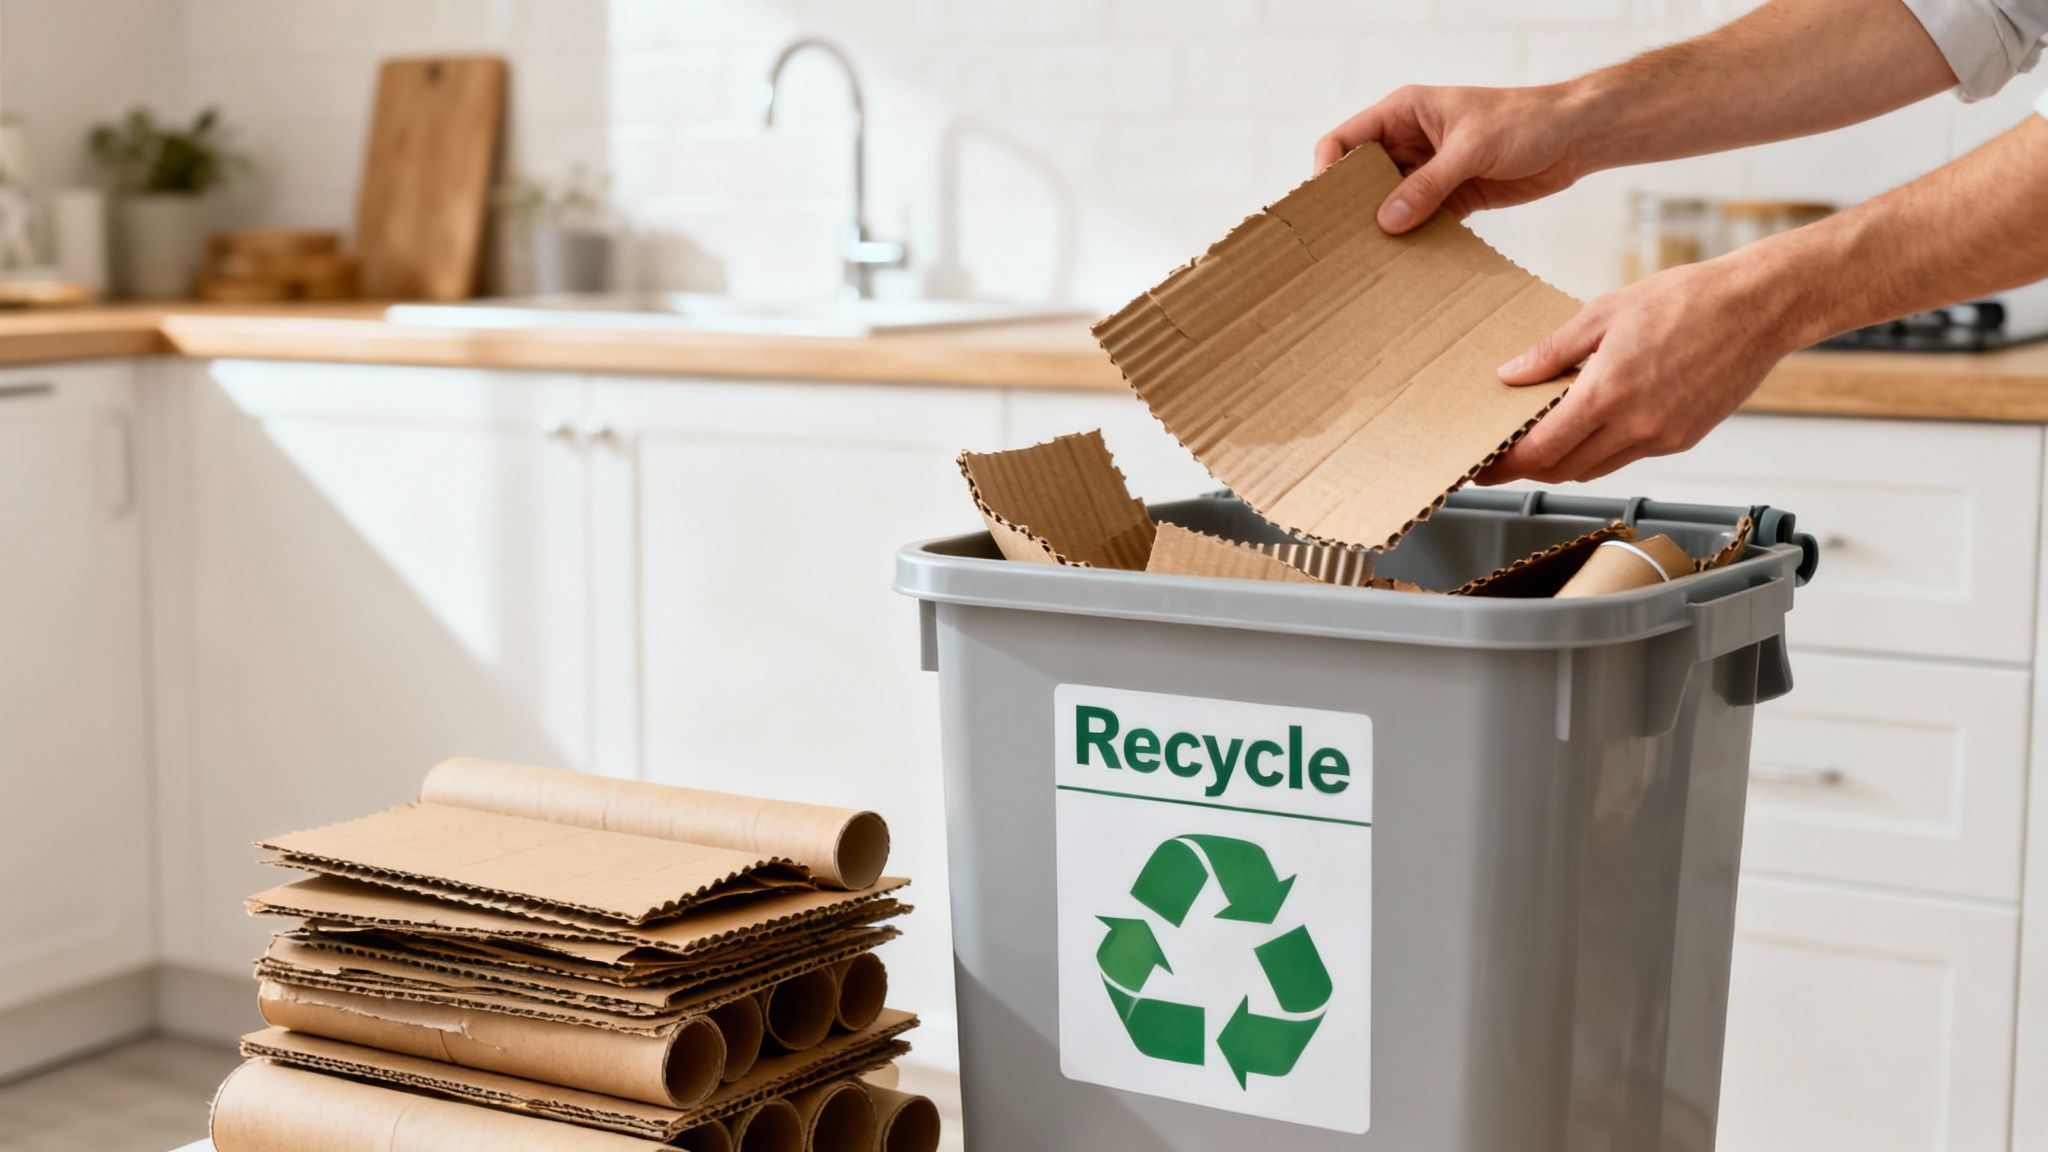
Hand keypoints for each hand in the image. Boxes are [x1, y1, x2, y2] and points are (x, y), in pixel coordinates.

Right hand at [1316, 83, 1595, 232]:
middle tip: (1341, 244)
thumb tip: (1387, 221)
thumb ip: (1428, 184)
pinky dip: (1413, 240)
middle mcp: (1409, 142)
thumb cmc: (1526, 121)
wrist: (1575, 136)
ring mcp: (1428, 172)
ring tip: (1370, 259)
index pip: (1345, 141)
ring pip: (1389, 205)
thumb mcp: (1472, 148)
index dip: (1327, 172)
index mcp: (1403, 114)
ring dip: (1383, 229)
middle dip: (1352, 208)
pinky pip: (1419, 222)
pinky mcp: (1451, 197)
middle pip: (1361, 179)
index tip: (1325, 207)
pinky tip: (1406, 262)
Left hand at [1479, 258, 1802, 484]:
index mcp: (1608, 392)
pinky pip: (1626, 457)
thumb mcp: (1605, 313)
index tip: (1482, 469)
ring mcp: (1662, 437)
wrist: (1759, 307)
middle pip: (1563, 468)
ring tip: (1539, 445)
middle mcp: (1635, 426)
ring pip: (1594, 469)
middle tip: (1501, 460)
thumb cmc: (1686, 300)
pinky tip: (1590, 429)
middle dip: (1527, 469)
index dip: (1506, 465)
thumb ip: (1552, 351)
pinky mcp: (1683, 439)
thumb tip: (1510, 375)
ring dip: (1562, 464)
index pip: (1542, 449)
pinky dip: (1599, 452)